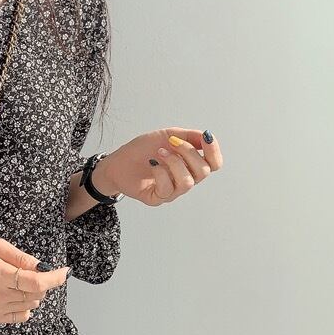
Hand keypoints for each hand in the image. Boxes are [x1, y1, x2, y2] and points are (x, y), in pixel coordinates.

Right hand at [0, 238, 69, 323]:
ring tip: (17, 281)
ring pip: (30, 305)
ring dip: (32, 294)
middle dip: (41, 283)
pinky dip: (25, 307)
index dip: (54, 278)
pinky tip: (14, 295)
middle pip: (36, 295)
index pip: (36, 282)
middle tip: (30, 271)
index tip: (65, 272)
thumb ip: (19, 257)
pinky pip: (19, 316)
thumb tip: (41, 266)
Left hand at [94, 127, 223, 206]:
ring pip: (187, 182)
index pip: (215, 163)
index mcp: (191, 164)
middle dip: (188, 152)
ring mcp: (172, 191)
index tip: (205, 137)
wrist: (118, 161)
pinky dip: (160, 173)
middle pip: (204, 171)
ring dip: (174, 163)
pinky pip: (167, 189)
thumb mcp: (167, 135)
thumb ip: (189, 136)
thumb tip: (207, 136)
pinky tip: (152, 165)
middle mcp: (185, 179)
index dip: (214, 151)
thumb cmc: (142, 149)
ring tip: (159, 153)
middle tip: (171, 142)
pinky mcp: (157, 199)